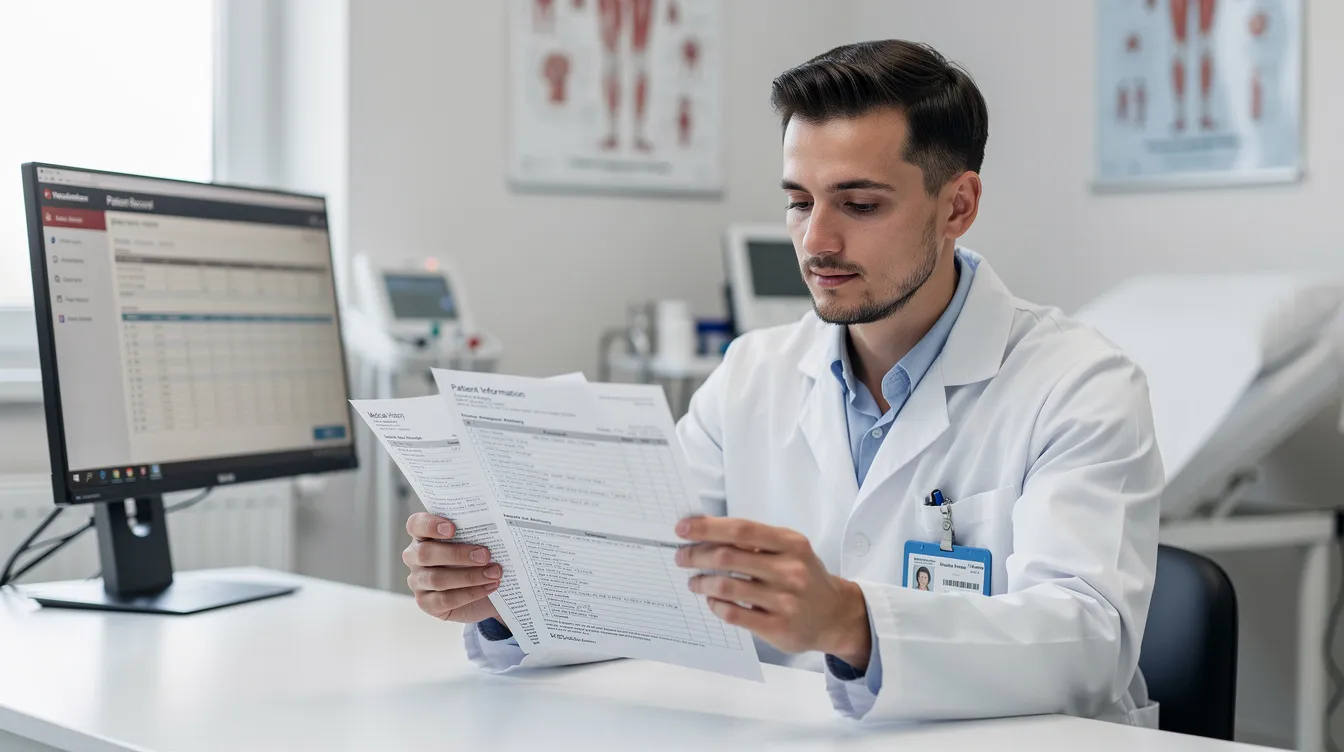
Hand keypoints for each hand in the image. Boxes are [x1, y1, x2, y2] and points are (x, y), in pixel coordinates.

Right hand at [403, 512, 501, 623]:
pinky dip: (470, 593)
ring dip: (469, 576)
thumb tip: (495, 527)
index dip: (430, 524)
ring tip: (494, 573)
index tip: (452, 528)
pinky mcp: (426, 603)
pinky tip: (489, 587)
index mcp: (424, 535)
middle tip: (485, 555)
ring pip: (436, 579)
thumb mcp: (477, 542)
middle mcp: (415, 557)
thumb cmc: (478, 559)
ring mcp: (418, 581)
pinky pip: (444, 600)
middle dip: (457, 554)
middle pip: (425, 554)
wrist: (486, 593)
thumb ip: (478, 533)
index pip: (416, 525)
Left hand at [675, 517, 871, 669]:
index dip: (708, 527)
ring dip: (702, 581)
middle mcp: (789, 570)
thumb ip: (757, 541)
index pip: (741, 529)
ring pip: (726, 586)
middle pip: (728, 556)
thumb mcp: (790, 549)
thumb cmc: (805, 576)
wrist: (835, 615)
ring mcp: (784, 600)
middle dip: (696, 555)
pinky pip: (734, 614)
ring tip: (694, 581)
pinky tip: (712, 600)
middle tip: (682, 557)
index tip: (683, 529)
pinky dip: (716, 605)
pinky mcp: (777, 627)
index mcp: (791, 543)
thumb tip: (708, 533)